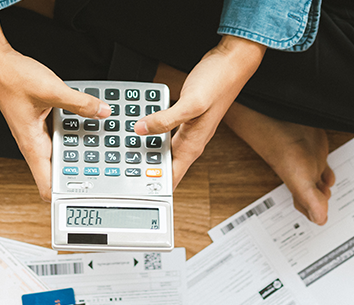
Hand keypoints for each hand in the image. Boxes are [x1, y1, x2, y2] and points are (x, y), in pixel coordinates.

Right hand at [0, 14, 109, 199]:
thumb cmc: (11, 79)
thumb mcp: (51, 90)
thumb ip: (79, 103)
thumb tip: (100, 112)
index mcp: (32, 146)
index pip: (47, 187)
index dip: (65, 197)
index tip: (85, 199)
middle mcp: (35, 144)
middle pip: (60, 171)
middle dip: (81, 172)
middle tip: (104, 170)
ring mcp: (38, 135)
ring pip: (63, 152)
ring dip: (80, 150)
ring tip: (100, 146)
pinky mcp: (41, 123)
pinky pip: (62, 134)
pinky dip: (75, 131)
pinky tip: (87, 121)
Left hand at [135, 35, 265, 188]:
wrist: (232, 62)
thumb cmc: (218, 82)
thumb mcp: (191, 103)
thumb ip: (165, 119)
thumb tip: (141, 129)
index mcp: (193, 145)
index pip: (172, 177)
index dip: (155, 189)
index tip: (135, 193)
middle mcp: (191, 141)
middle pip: (164, 166)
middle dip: (144, 171)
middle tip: (121, 170)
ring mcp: (188, 129)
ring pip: (162, 148)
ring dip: (146, 151)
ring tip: (125, 152)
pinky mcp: (185, 117)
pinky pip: (163, 131)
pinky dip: (150, 131)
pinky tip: (139, 126)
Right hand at [224, 102, 334, 224]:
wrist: (285, 126)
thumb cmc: (285, 154)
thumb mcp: (302, 184)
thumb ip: (312, 202)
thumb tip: (321, 220)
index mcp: (301, 190)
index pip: (308, 208)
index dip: (315, 215)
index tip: (322, 221)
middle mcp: (305, 179)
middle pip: (314, 197)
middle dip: (321, 204)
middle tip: (327, 209)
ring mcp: (311, 165)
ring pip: (318, 182)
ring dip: (325, 190)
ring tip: (328, 194)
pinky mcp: (316, 152)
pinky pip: (324, 166)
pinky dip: (328, 174)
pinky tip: (330, 175)